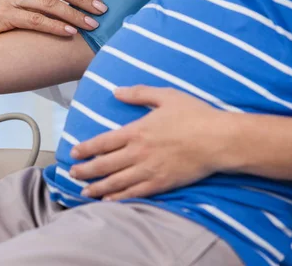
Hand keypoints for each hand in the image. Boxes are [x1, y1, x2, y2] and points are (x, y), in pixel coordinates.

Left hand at [69, 86, 231, 200]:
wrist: (219, 140)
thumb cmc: (194, 115)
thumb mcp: (166, 95)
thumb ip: (139, 93)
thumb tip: (116, 91)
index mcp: (136, 131)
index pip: (102, 142)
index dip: (86, 149)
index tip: (73, 153)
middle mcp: (138, 152)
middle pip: (104, 165)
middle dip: (85, 171)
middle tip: (72, 174)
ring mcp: (149, 170)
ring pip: (116, 182)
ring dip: (97, 187)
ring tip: (83, 191)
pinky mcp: (162, 184)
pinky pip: (135, 193)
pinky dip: (119, 198)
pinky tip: (108, 200)